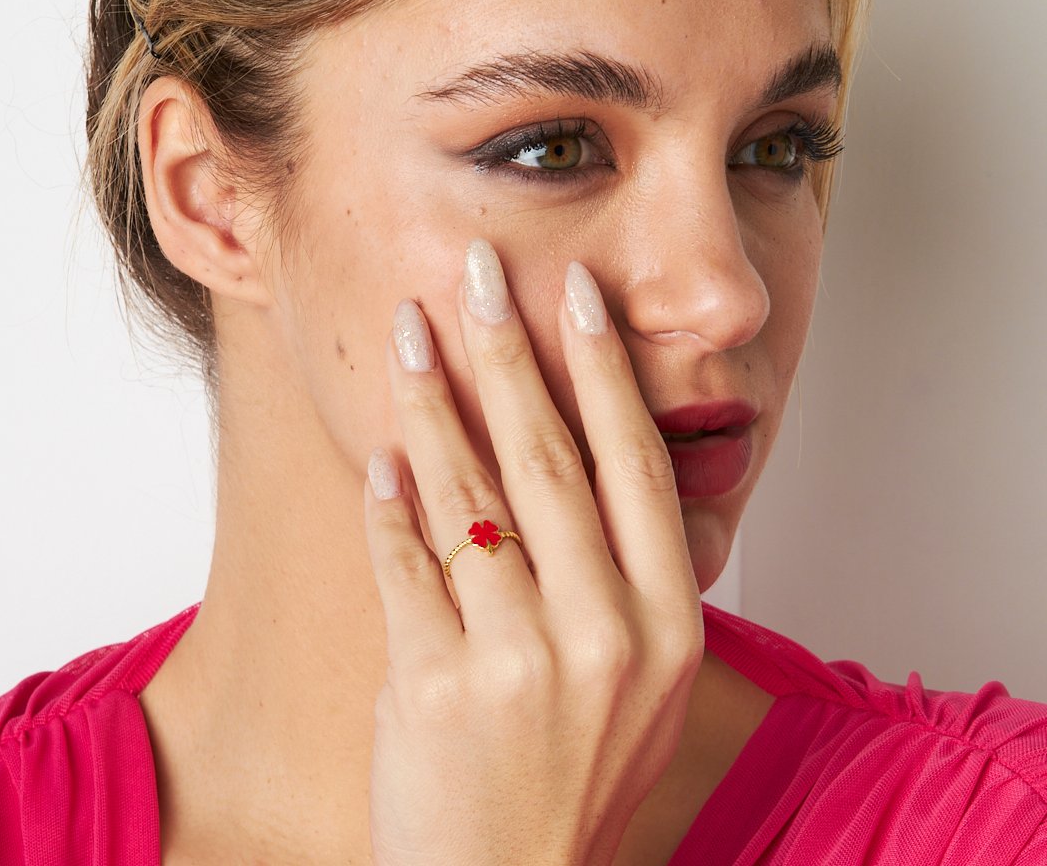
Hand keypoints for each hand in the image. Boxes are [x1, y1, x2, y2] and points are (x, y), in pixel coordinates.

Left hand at [362, 238, 703, 865]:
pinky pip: (405, 563)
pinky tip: (381, 452)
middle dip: (507, 351)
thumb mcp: (639, 679)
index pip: (635, 464)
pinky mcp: (435, 686)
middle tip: (478, 273)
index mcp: (665, 621)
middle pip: (550, 457)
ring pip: (468, 494)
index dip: (603, 370)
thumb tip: (578, 456)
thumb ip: (624, 574)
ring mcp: (519, 661)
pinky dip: (389, 502)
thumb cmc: (578, 775)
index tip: (576, 294)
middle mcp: (604, 633)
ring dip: (432, 400)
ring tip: (408, 332)